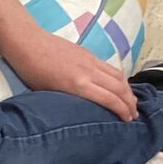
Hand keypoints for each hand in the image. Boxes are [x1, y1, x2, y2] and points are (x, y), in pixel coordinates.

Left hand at [4, 30, 138, 120]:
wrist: (28, 42)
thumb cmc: (32, 71)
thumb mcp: (48, 93)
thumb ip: (70, 100)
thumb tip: (84, 109)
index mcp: (78, 85)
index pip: (109, 99)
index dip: (122, 111)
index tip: (128, 121)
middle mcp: (89, 72)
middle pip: (119, 87)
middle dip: (130, 103)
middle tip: (135, 115)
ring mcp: (90, 61)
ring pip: (118, 76)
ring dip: (128, 90)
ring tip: (132, 102)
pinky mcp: (88, 53)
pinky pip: (109, 67)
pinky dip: (119, 78)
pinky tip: (119, 85)